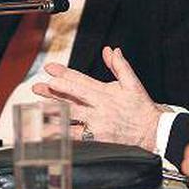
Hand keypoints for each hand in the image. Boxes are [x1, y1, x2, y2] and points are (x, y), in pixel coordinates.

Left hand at [32, 47, 164, 150]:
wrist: (151, 132)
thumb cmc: (140, 107)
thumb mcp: (133, 83)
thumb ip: (120, 65)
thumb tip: (110, 50)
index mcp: (106, 93)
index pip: (82, 81)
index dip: (65, 74)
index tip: (50, 69)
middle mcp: (99, 109)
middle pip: (72, 99)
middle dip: (53, 92)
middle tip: (38, 86)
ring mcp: (96, 125)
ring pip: (70, 117)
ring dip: (52, 112)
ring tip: (36, 108)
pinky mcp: (95, 138)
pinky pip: (74, 136)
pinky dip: (60, 134)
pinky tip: (47, 132)